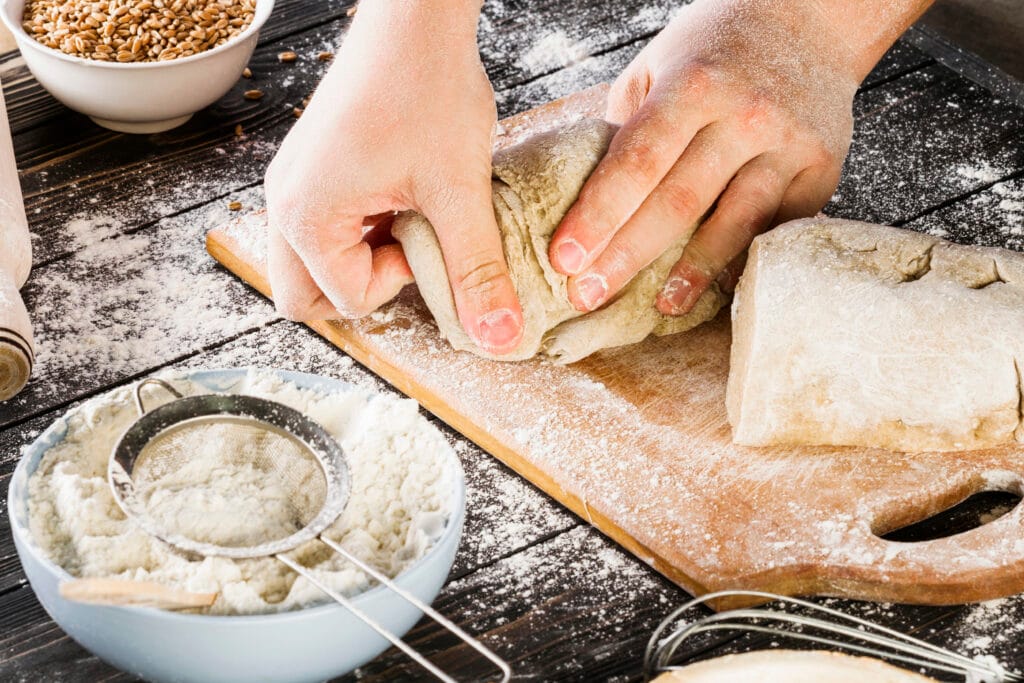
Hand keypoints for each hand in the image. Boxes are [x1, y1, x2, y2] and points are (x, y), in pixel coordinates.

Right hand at [264, 1, 523, 353]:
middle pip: (305, 297)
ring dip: (363, 260)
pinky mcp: (312, 167)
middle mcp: (284, 202)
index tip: (432, 236)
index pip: (345, 300)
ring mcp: (294, 182)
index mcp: (305, 215)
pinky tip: (402, 197)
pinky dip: (361, 231)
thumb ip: (476, 271)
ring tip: (409, 219)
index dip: (399, 284)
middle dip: (363, 290)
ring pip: (313, 264)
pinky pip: (324, 227)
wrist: (416, 15)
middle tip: (411, 251)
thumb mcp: (459, 190)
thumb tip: (498, 338)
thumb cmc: (427, 86)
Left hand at [547, 0, 889, 314]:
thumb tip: (584, 196)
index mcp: (693, 84)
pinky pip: (777, 227)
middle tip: (588, 294)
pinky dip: (744, 259)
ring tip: (659, 306)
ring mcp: (788, 144)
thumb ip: (626, 126)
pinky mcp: (822, 168)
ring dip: (691, 273)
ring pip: (734, 224)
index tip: (565, 258)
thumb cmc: (718, 47)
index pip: (636, 162)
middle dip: (626, 256)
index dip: (598, 215)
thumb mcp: (658, 65)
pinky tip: (717, 286)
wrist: (811, 19)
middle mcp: (744, 115)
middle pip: (677, 202)